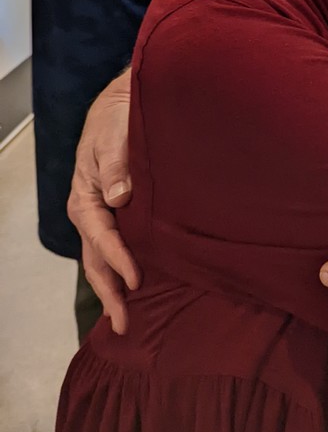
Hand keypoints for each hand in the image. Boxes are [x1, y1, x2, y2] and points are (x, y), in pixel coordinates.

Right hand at [67, 69, 140, 333]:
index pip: (102, 238)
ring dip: (114, 288)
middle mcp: (90, 213)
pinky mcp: (116, 214)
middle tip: (123, 324)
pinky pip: (116, 247)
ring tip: (126, 319)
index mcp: (86, 199)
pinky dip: (122, 269)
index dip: (119, 261)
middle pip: (97, 260)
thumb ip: (117, 166)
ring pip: (103, 259)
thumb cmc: (116, 121)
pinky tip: (136, 287)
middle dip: (109, 293)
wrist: (119, 106)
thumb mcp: (114, 137)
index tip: (137, 281)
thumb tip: (120, 197)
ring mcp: (102, 216)